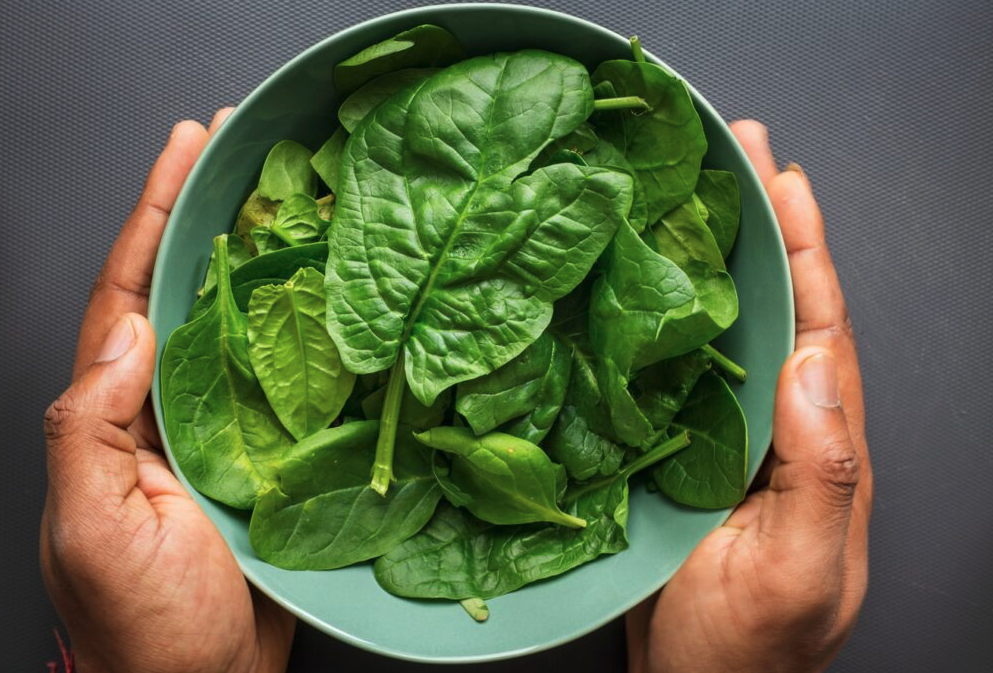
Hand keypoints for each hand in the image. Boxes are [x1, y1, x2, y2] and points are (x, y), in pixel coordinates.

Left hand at [40, 110, 295, 672]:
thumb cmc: (143, 625)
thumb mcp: (90, 528)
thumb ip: (89, 429)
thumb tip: (126, 332)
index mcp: (116, 413)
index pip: (128, 294)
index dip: (153, 216)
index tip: (186, 151)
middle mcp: (167, 406)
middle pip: (185, 289)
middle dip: (206, 214)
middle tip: (243, 148)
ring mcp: (222, 427)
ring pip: (241, 324)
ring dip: (262, 257)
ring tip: (292, 196)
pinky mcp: (270, 452)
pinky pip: (288, 376)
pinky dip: (306, 328)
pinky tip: (332, 293)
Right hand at [627, 121, 872, 672]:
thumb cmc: (747, 652)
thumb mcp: (799, 572)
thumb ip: (824, 474)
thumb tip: (816, 365)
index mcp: (820, 444)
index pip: (820, 325)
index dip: (803, 247)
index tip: (781, 178)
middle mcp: (776, 425)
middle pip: (774, 306)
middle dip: (760, 224)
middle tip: (734, 151)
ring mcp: (725, 435)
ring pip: (721, 328)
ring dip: (708, 257)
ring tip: (685, 192)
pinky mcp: (674, 450)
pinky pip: (670, 369)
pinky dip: (658, 317)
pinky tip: (633, 282)